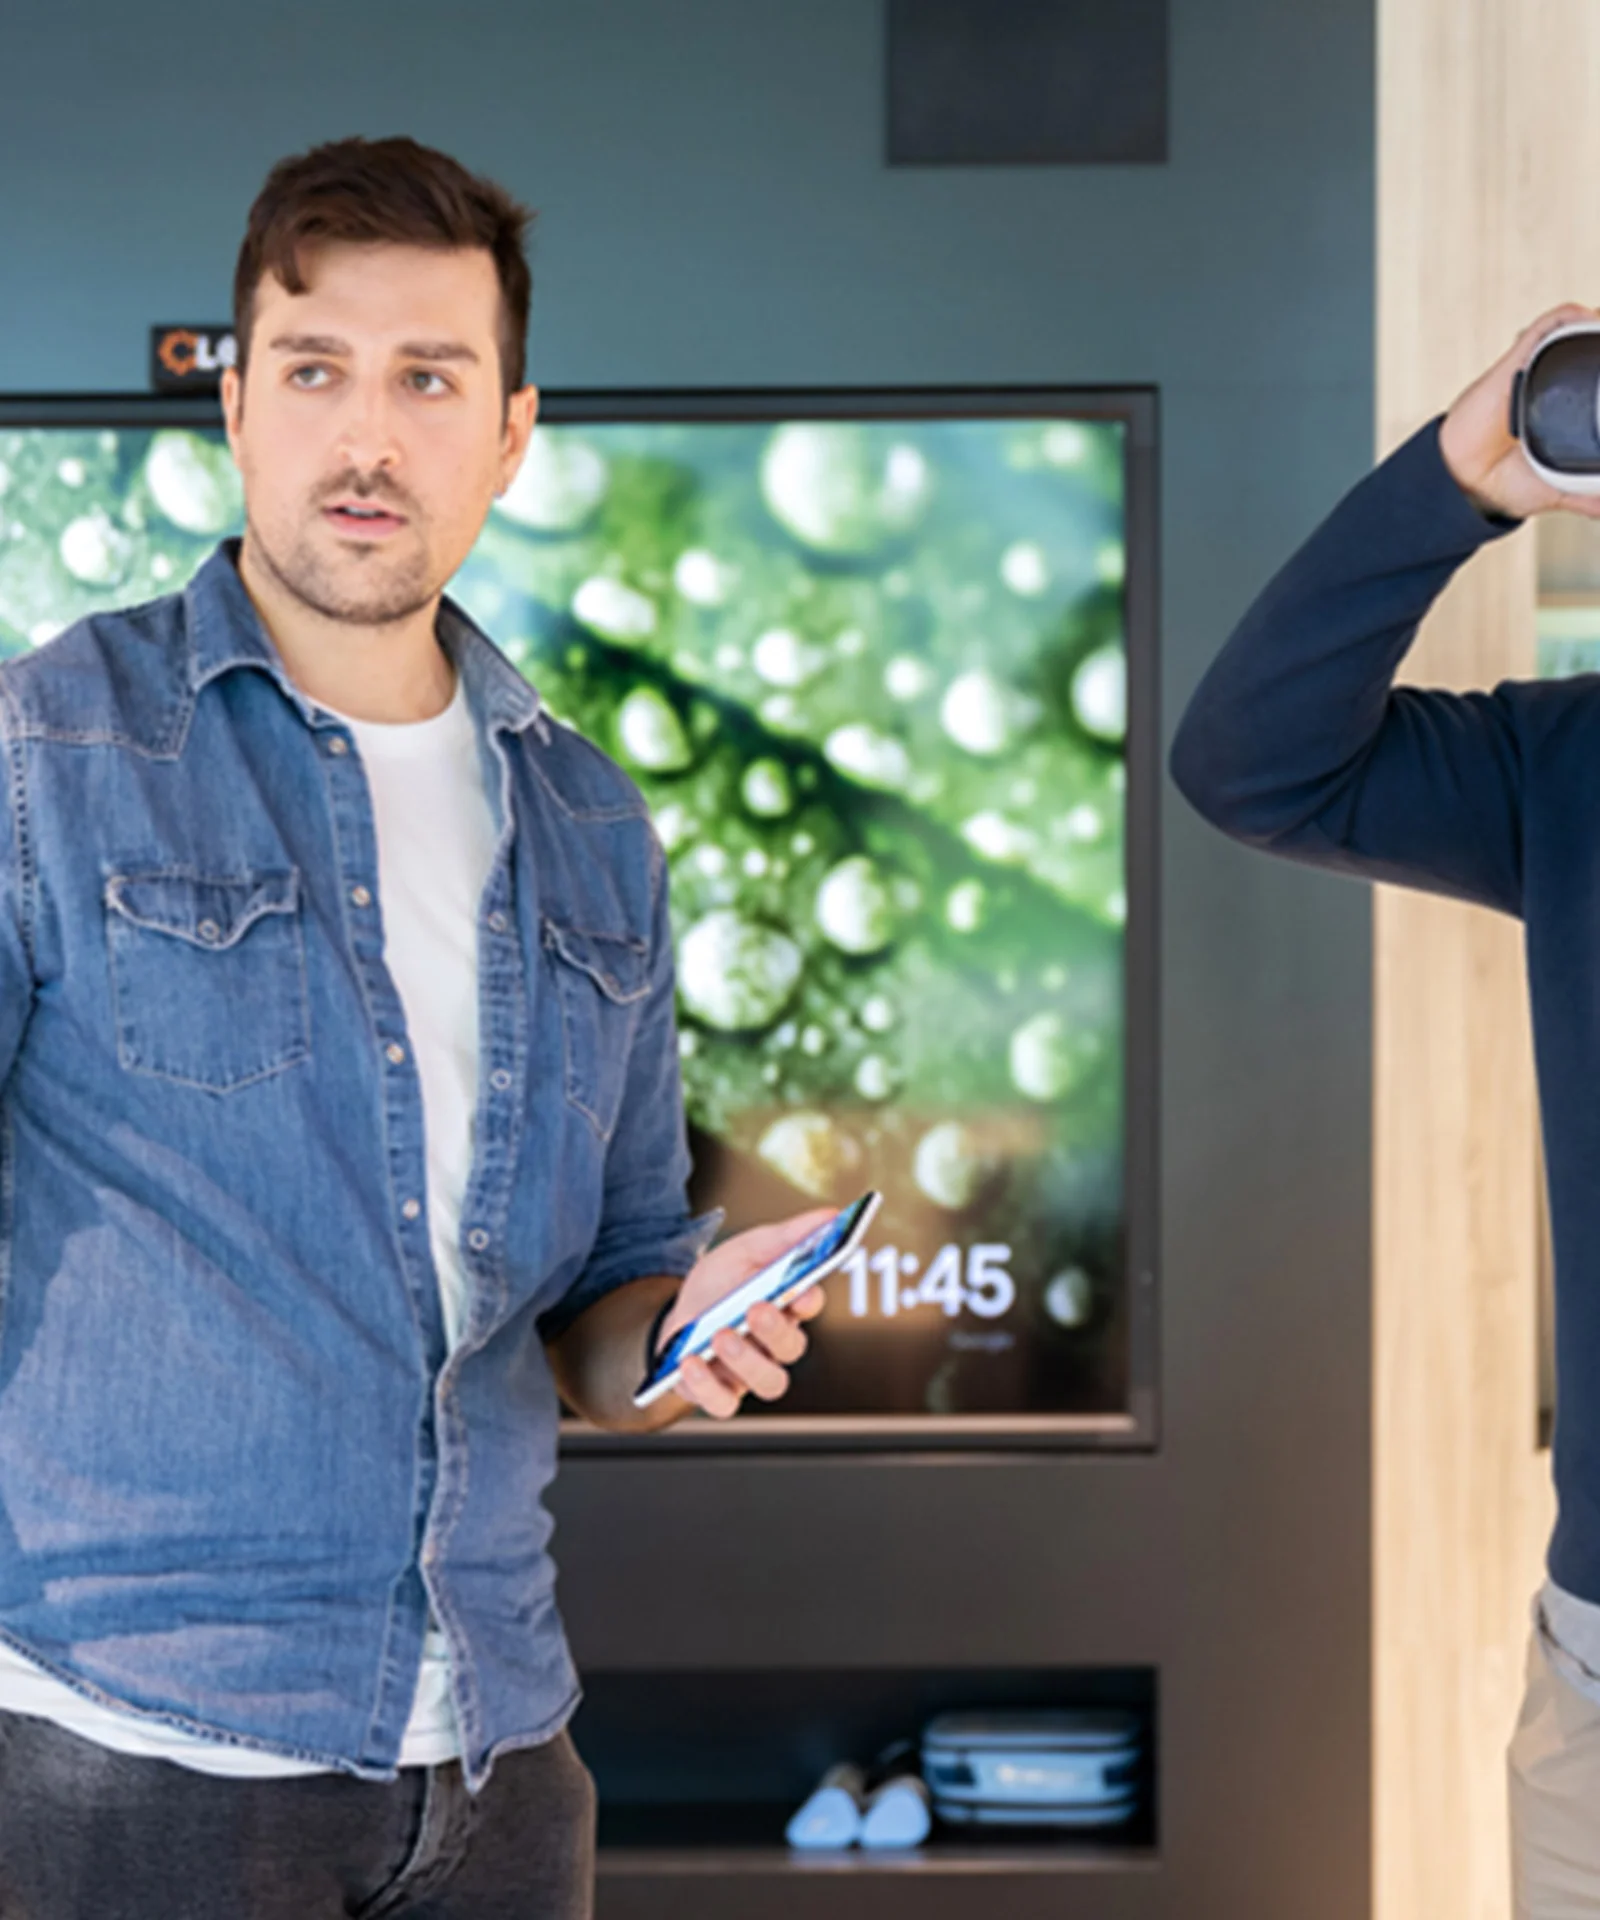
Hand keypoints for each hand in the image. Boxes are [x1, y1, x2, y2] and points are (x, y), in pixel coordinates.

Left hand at [655, 1208, 834, 1419]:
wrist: (677, 1313)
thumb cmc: (720, 1284)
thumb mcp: (747, 1250)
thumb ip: (788, 1236)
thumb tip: (831, 1215)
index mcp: (787, 1305)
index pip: (809, 1304)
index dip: (808, 1300)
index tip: (800, 1290)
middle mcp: (774, 1344)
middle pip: (791, 1347)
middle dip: (775, 1330)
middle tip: (755, 1309)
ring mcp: (749, 1372)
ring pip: (768, 1382)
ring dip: (747, 1361)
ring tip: (721, 1336)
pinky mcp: (719, 1392)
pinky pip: (723, 1403)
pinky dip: (708, 1387)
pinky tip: (691, 1362)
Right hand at [1439, 303, 1599, 522]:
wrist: (1466, 484)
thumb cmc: (1500, 483)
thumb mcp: (1555, 491)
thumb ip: (1584, 497)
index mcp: (1559, 412)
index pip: (1591, 376)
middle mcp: (1547, 389)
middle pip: (1586, 350)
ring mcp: (1532, 374)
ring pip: (1571, 333)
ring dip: (1594, 327)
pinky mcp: (1514, 365)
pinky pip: (1543, 330)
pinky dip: (1568, 318)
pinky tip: (1589, 320)